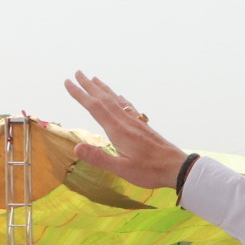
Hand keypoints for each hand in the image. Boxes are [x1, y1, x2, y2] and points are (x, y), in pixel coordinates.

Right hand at [63, 72, 187, 190]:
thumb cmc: (149, 171)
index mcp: (118, 130)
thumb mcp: (122, 169)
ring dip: (103, 89)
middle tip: (77, 72)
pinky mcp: (142, 125)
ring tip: (94, 79)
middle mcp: (125, 121)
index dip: (80, 95)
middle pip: (104, 99)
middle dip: (89, 86)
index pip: (94, 108)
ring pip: (116, 100)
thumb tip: (76, 147)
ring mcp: (135, 122)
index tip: (68, 82)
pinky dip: (119, 98)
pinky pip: (127, 106)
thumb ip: (99, 158)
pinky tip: (118, 96)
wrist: (176, 167)